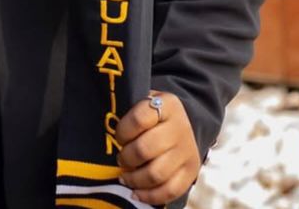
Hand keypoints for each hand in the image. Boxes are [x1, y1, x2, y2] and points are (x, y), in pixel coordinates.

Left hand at [115, 90, 200, 205]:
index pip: (138, 119)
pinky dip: (149, 195)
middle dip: (126, 158)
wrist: (181, 123)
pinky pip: (169, 191)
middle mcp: (180, 128)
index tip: (119, 137)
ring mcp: (187, 152)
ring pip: (156, 174)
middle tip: (121, 159)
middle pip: (145, 149)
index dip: (123, 131)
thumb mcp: (144, 102)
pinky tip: (136, 192)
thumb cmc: (153, 114)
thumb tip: (108, 128)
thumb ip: (130, 112)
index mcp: (167, 105)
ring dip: (134, 179)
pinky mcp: (190, 172)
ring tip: (125, 176)